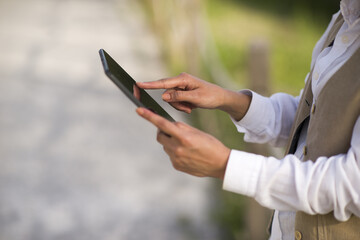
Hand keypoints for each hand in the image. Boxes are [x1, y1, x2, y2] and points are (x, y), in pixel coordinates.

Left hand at [136, 107, 230, 178]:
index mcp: (183, 137)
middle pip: (160, 136)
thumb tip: (168, 125)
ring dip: (171, 141)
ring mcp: (175, 159)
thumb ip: (181, 128)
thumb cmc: (211, 145)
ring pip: (165, 146)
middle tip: (173, 130)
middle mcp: (177, 149)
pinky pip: (170, 154)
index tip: (138, 110)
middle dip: (163, 131)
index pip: (162, 124)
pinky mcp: (176, 165)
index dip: (149, 116)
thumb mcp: (197, 132)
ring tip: (187, 144)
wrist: (220, 164)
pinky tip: (188, 153)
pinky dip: (175, 151)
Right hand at [137, 72, 251, 120]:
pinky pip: (175, 100)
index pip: (163, 82)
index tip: (138, 84)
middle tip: (189, 109)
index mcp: (183, 79)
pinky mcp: (182, 92)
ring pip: (171, 99)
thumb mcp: (195, 99)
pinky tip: (191, 107)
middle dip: (176, 103)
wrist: (220, 98)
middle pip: (167, 94)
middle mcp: (180, 81)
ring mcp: (181, 86)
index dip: (150, 85)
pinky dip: (182, 106)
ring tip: (191, 108)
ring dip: (179, 106)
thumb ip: (178, 97)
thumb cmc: (210, 96)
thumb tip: (163, 96)